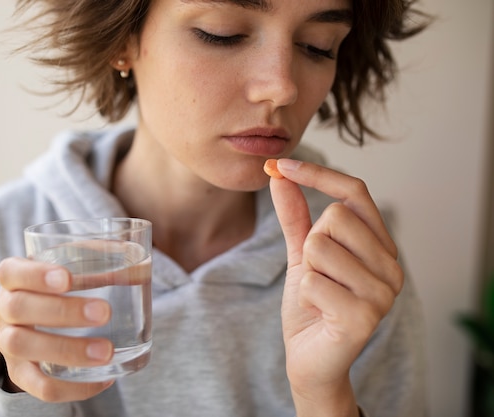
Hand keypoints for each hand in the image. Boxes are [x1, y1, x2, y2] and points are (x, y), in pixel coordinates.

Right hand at [0, 257, 114, 401]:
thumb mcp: (75, 264)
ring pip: (24, 347)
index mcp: (13, 277)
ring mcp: (8, 343)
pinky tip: (106, 379)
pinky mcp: (21, 373)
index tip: (67, 279)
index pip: (10, 271)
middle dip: (62, 311)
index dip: (35, 274)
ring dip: (68, 350)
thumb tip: (140, 263)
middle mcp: (3, 308)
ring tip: (107, 351)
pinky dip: (74, 387)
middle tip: (104, 312)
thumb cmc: (62, 284)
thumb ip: (102, 257)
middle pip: (19, 308)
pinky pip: (41, 387)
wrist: (35, 322)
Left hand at [268, 159, 402, 416]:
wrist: (309, 358)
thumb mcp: (301, 254)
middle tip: (317, 273)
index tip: (280, 165)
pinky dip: (304, 295)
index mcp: (381, 245)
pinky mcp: (364, 317)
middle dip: (311, 243)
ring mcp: (383, 292)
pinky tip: (319, 312)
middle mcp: (392, 265)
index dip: (317, 174)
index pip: (355, 191)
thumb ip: (295, 216)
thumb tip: (279, 174)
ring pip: (320, 246)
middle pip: (335, 216)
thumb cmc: (311, 304)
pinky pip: (311, 280)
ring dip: (307, 271)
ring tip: (319, 294)